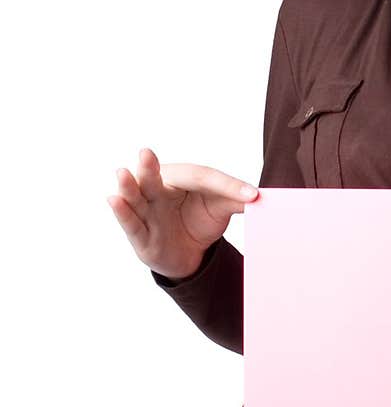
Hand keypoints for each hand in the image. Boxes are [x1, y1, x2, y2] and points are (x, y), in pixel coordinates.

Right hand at [107, 147, 258, 278]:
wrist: (189, 254)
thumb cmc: (200, 221)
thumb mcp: (221, 210)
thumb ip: (236, 200)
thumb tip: (261, 196)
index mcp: (183, 179)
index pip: (202, 178)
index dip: (227, 186)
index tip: (251, 195)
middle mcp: (160, 191)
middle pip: (154, 178)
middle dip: (149, 167)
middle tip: (146, 153)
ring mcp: (147, 212)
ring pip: (136, 197)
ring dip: (129, 187)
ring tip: (123, 173)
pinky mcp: (141, 237)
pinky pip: (130, 223)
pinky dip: (122, 212)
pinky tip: (114, 198)